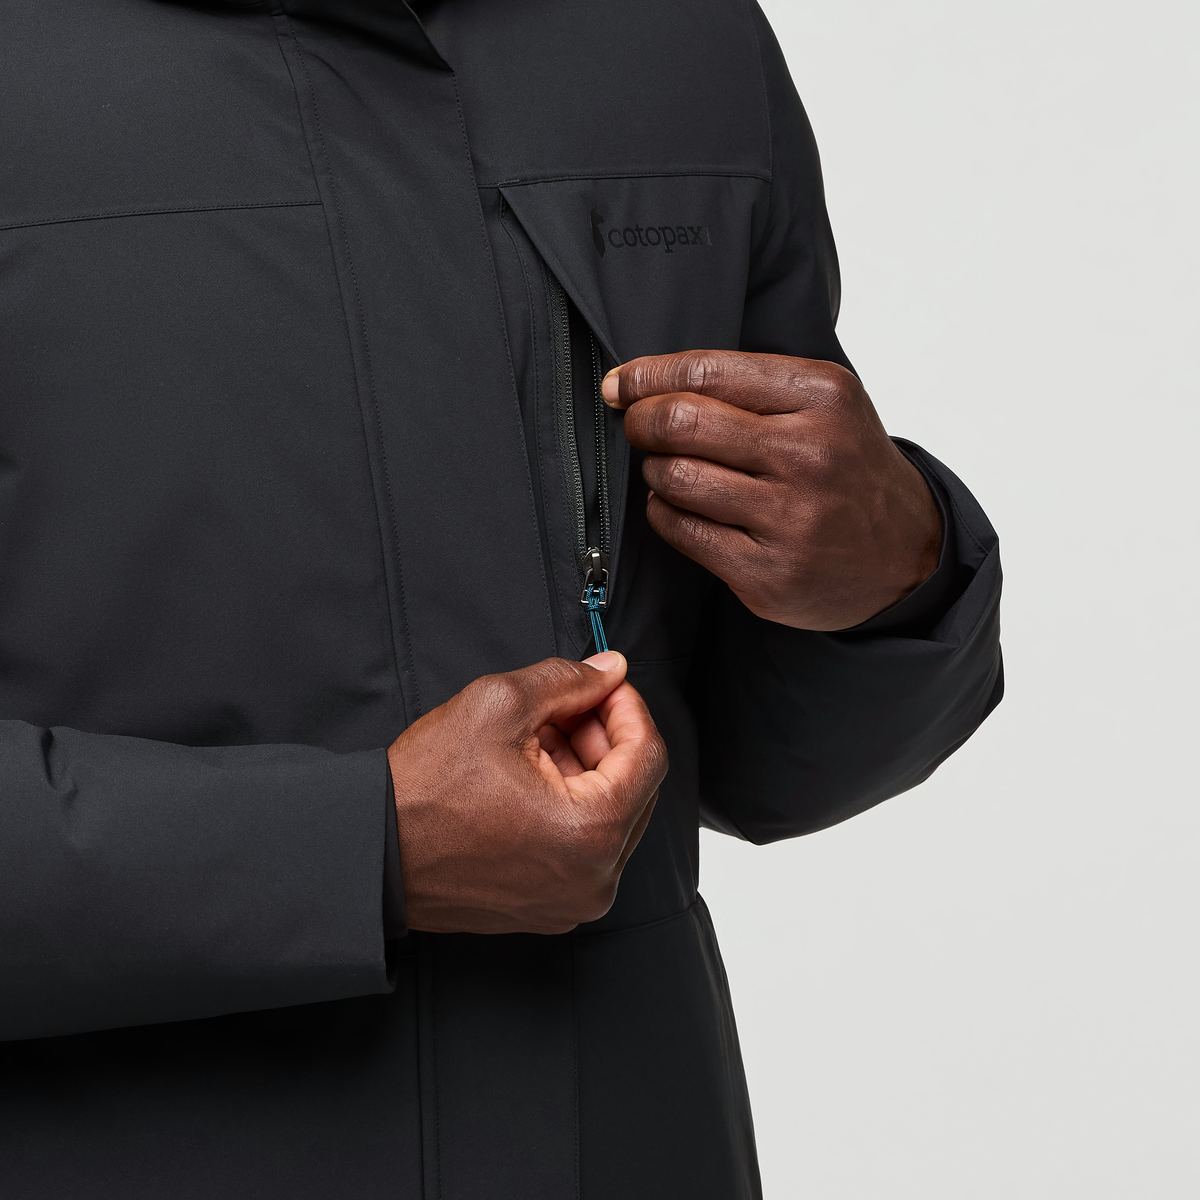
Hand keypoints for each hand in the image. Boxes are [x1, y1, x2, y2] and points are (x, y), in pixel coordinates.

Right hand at [387, 652, 666, 934]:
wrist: (371, 852)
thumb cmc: (424, 789)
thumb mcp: (498, 705)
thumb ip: (567, 680)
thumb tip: (609, 671)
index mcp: (592, 832)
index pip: (649, 755)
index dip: (627, 707)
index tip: (606, 684)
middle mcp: (594, 878)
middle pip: (634, 786)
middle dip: (603, 737)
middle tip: (564, 707)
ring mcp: (573, 900)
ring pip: (610, 815)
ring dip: (584, 769)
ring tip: (533, 741)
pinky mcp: (551, 907)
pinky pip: (584, 846)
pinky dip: (568, 805)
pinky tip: (527, 778)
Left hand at [603, 351, 941, 630]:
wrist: (905, 553)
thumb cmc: (848, 468)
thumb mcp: (825, 404)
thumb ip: (749, 386)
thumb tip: (644, 382)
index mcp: (823, 396)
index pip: (705, 371)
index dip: (646, 376)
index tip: (620, 384)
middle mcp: (810, 455)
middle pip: (681, 423)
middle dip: (642, 422)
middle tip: (638, 426)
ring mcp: (790, 519)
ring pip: (676, 478)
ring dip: (655, 470)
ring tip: (669, 468)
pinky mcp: (769, 572)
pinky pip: (683, 531)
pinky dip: (665, 513)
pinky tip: (678, 506)